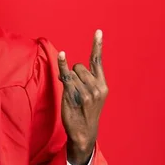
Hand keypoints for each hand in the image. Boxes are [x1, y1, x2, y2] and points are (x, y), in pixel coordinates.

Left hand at [58, 30, 107, 164]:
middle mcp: (97, 87)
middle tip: (75, 91)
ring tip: (72, 97)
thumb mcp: (91, 97)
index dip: (97, 46)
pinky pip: (66, 76)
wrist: (84, 133)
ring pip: (71, 73)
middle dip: (73, 75)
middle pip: (79, 67)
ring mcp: (86, 91)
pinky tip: (62, 55)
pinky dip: (63, 65)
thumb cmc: (85, 114)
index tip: (98, 31)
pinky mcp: (74, 95)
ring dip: (68, 81)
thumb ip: (83, 81)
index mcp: (103, 85)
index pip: (98, 61)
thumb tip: (66, 69)